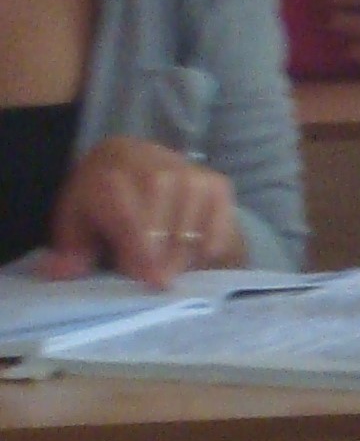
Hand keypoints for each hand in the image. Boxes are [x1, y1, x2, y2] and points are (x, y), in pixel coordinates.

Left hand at [44, 139, 244, 284]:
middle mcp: (157, 170)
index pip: (132, 222)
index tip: (150, 281)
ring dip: (183, 259)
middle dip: (163, 263)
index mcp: (111, 177)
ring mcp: (191, 176)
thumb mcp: (75, 221)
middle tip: (157, 282)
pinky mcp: (217, 185)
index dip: (141, 254)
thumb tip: (61, 273)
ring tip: (168, 267)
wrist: (131, 159)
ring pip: (194, 235)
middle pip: (167, 232)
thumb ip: (70, 250)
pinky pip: (218, 233)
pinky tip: (189, 252)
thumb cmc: (100, 199)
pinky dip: (206, 251)